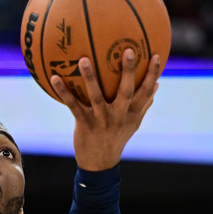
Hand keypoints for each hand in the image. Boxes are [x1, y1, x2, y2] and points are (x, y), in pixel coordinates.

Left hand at [52, 49, 161, 170]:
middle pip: (126, 91)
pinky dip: (64, 92)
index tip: (156, 55)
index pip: (146, 92)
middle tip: (129, 50)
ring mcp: (101, 120)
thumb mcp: (133, 123)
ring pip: (97, 96)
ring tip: (83, 59)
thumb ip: (144, 105)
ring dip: (89, 78)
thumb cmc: (117, 138)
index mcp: (132, 114)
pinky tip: (55, 78)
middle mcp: (119, 116)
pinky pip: (73, 105)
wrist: (100, 163)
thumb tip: (157, 85)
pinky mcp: (85, 124)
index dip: (152, 75)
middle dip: (128, 71)